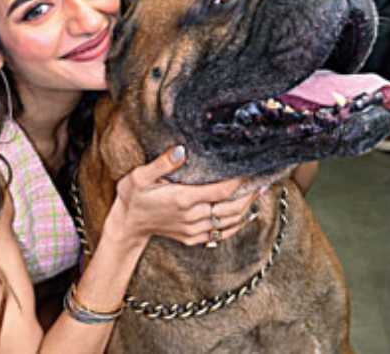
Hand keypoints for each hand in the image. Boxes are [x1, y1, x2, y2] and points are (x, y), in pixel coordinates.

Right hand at [111, 145, 260, 246]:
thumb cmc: (133, 197)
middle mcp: (192, 216)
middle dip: (248, 195)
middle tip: (262, 181)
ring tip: (258, 193)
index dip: (238, 181)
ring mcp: (194, 230)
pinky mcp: (193, 238)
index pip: (220, 190)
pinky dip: (236, 226)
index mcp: (183, 199)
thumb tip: (181, 150)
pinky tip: (246, 216)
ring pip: (229, 222)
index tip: (250, 170)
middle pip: (231, 208)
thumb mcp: (140, 176)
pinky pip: (221, 234)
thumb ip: (162, 163)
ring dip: (246, 209)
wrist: (127, 225)